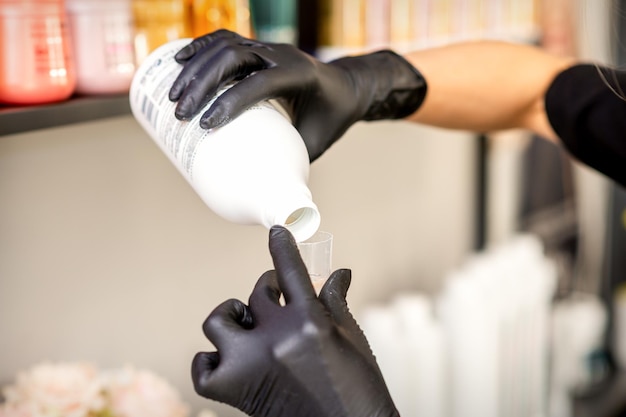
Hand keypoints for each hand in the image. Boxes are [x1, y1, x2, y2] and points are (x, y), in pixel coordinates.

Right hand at [169, 30, 426, 160]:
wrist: (347, 86)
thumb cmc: (332, 118)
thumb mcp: (317, 142)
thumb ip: (292, 165)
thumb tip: (266, 199)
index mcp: (302, 76)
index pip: (262, 82)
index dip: (231, 100)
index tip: (206, 125)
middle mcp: (283, 55)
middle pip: (235, 57)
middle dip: (202, 83)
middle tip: (181, 114)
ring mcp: (269, 47)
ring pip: (225, 46)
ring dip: (194, 67)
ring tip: (173, 96)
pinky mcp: (257, 47)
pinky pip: (225, 40)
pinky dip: (199, 47)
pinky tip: (178, 60)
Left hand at [192, 225, 398, 416]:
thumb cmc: (358, 386)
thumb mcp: (352, 339)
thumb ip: (336, 301)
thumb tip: (340, 271)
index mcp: (310, 321)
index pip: (290, 270)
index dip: (282, 246)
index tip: (276, 231)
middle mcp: (277, 339)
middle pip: (256, 293)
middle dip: (268, 291)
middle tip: (277, 301)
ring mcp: (251, 365)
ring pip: (219, 321)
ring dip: (231, 318)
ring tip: (246, 327)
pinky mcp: (236, 392)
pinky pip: (202, 366)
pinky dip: (209, 360)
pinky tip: (228, 359)